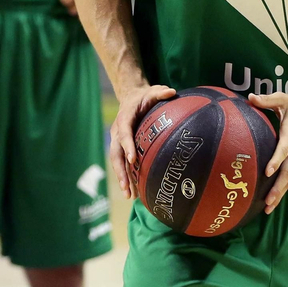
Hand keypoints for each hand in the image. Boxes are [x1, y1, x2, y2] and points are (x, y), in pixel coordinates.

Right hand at [109, 83, 176, 197]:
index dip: (127, 146)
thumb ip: (160, 92)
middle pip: (116, 154)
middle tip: (126, 187)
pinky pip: (122, 164)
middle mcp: (117, 132)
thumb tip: (172, 91)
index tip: (133, 160)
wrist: (130, 97)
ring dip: (122, 179)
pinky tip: (134, 193)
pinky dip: (127, 177)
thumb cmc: (144, 96)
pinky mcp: (121, 147)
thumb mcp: (152, 91)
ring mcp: (118, 141)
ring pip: (117, 162)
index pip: (124, 134)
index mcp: (124, 119)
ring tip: (128, 196)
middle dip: (120, 171)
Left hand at [248, 91, 287, 213]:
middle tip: (267, 201)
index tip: (268, 171)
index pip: (284, 148)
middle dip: (278, 187)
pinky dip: (284, 189)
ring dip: (280, 193)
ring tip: (268, 207)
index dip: (276, 160)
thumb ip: (267, 100)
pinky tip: (273, 200)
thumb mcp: (284, 99)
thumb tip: (250, 97)